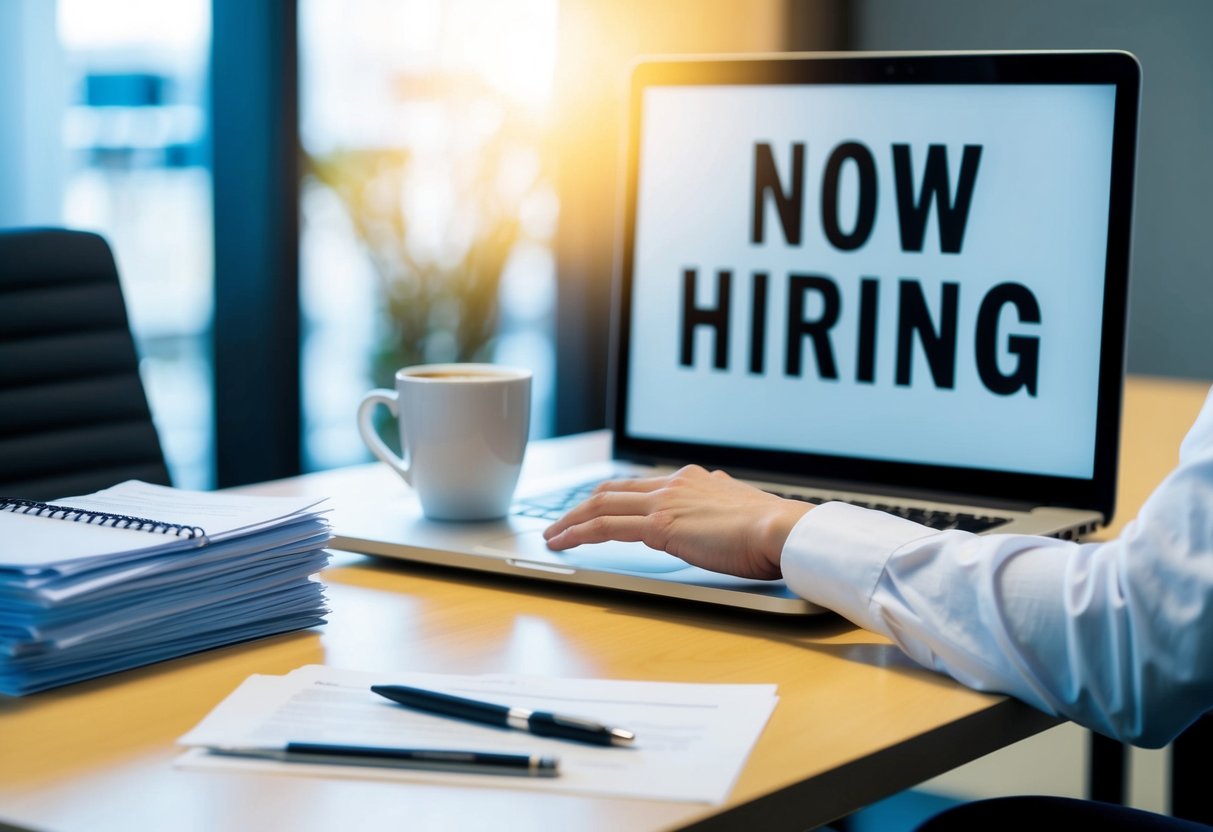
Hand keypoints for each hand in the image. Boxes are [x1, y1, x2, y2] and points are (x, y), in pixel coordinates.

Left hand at [542, 465, 813, 579]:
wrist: (781, 531)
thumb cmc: (771, 530)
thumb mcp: (741, 509)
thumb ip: (723, 501)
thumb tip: (721, 495)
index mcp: (693, 480)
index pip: (640, 485)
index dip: (612, 496)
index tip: (596, 507)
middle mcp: (674, 484)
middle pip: (612, 490)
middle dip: (581, 506)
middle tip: (562, 521)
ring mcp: (664, 503)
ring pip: (601, 505)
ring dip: (570, 520)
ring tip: (552, 535)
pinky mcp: (659, 526)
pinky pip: (606, 527)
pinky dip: (578, 533)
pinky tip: (562, 543)